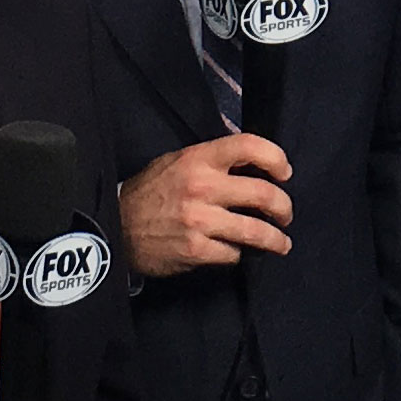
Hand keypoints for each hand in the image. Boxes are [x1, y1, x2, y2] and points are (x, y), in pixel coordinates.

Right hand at [120, 134, 292, 276]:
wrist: (115, 226)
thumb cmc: (150, 192)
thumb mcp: (177, 162)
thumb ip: (213, 162)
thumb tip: (254, 167)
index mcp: (198, 159)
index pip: (249, 146)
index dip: (276, 158)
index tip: (284, 173)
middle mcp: (201, 186)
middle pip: (263, 194)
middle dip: (284, 208)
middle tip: (286, 215)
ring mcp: (199, 220)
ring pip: (256, 231)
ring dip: (276, 240)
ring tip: (281, 243)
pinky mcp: (196, 250)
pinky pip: (234, 254)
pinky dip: (238, 255)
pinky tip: (234, 252)